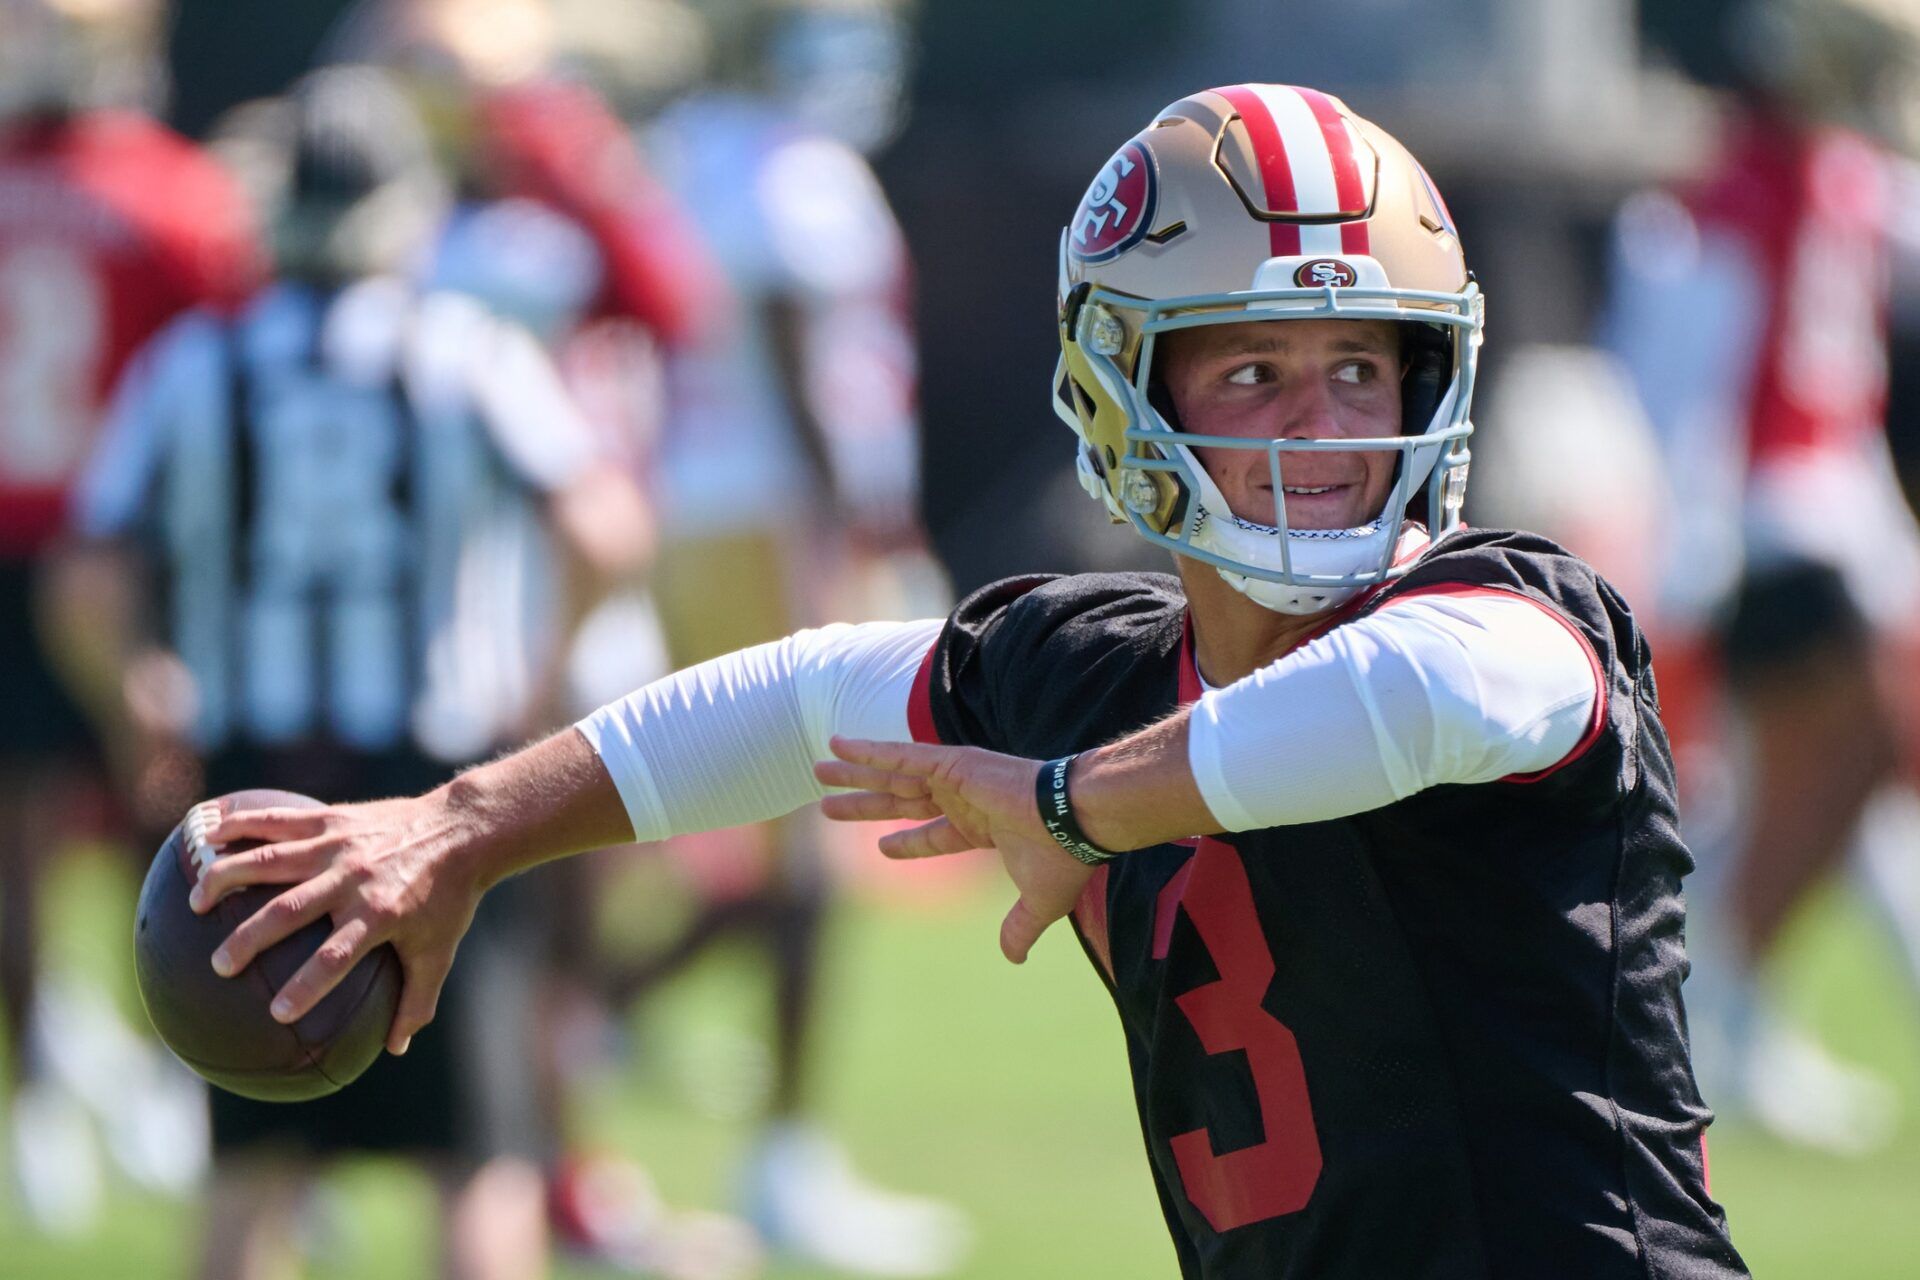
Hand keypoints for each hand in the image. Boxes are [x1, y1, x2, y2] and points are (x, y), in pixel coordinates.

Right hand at [189, 791, 492, 1054]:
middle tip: (219, 966)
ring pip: (272, 862)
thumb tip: (395, 1050)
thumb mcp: (439, 952)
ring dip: (229, 879)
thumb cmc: (450, 898)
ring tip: (195, 902)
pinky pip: (279, 822)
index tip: (276, 1013)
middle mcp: (354, 880)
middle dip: (249, 939)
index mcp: (380, 916)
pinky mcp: (332, 820)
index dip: (306, 986)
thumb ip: (416, 1001)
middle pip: (289, 911)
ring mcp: (340, 847)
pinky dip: (241, 825)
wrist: (463, 830)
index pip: (335, 958)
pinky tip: (206, 837)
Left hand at [814, 737, 1094, 963]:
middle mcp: (964, 799)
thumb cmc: (1062, 857)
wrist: (1074, 820)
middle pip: (900, 802)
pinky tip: (840, 744)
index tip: (882, 847)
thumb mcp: (1039, 904)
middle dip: (865, 804)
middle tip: (828, 806)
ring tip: (818, 770)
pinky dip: (871, 750)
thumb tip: (1013, 958)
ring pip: (893, 777)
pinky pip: (902, 756)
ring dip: (855, 773)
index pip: (934, 835)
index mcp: (982, 828)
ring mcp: (956, 779)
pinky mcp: (952, 763)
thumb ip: (1020, 927)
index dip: (906, 843)